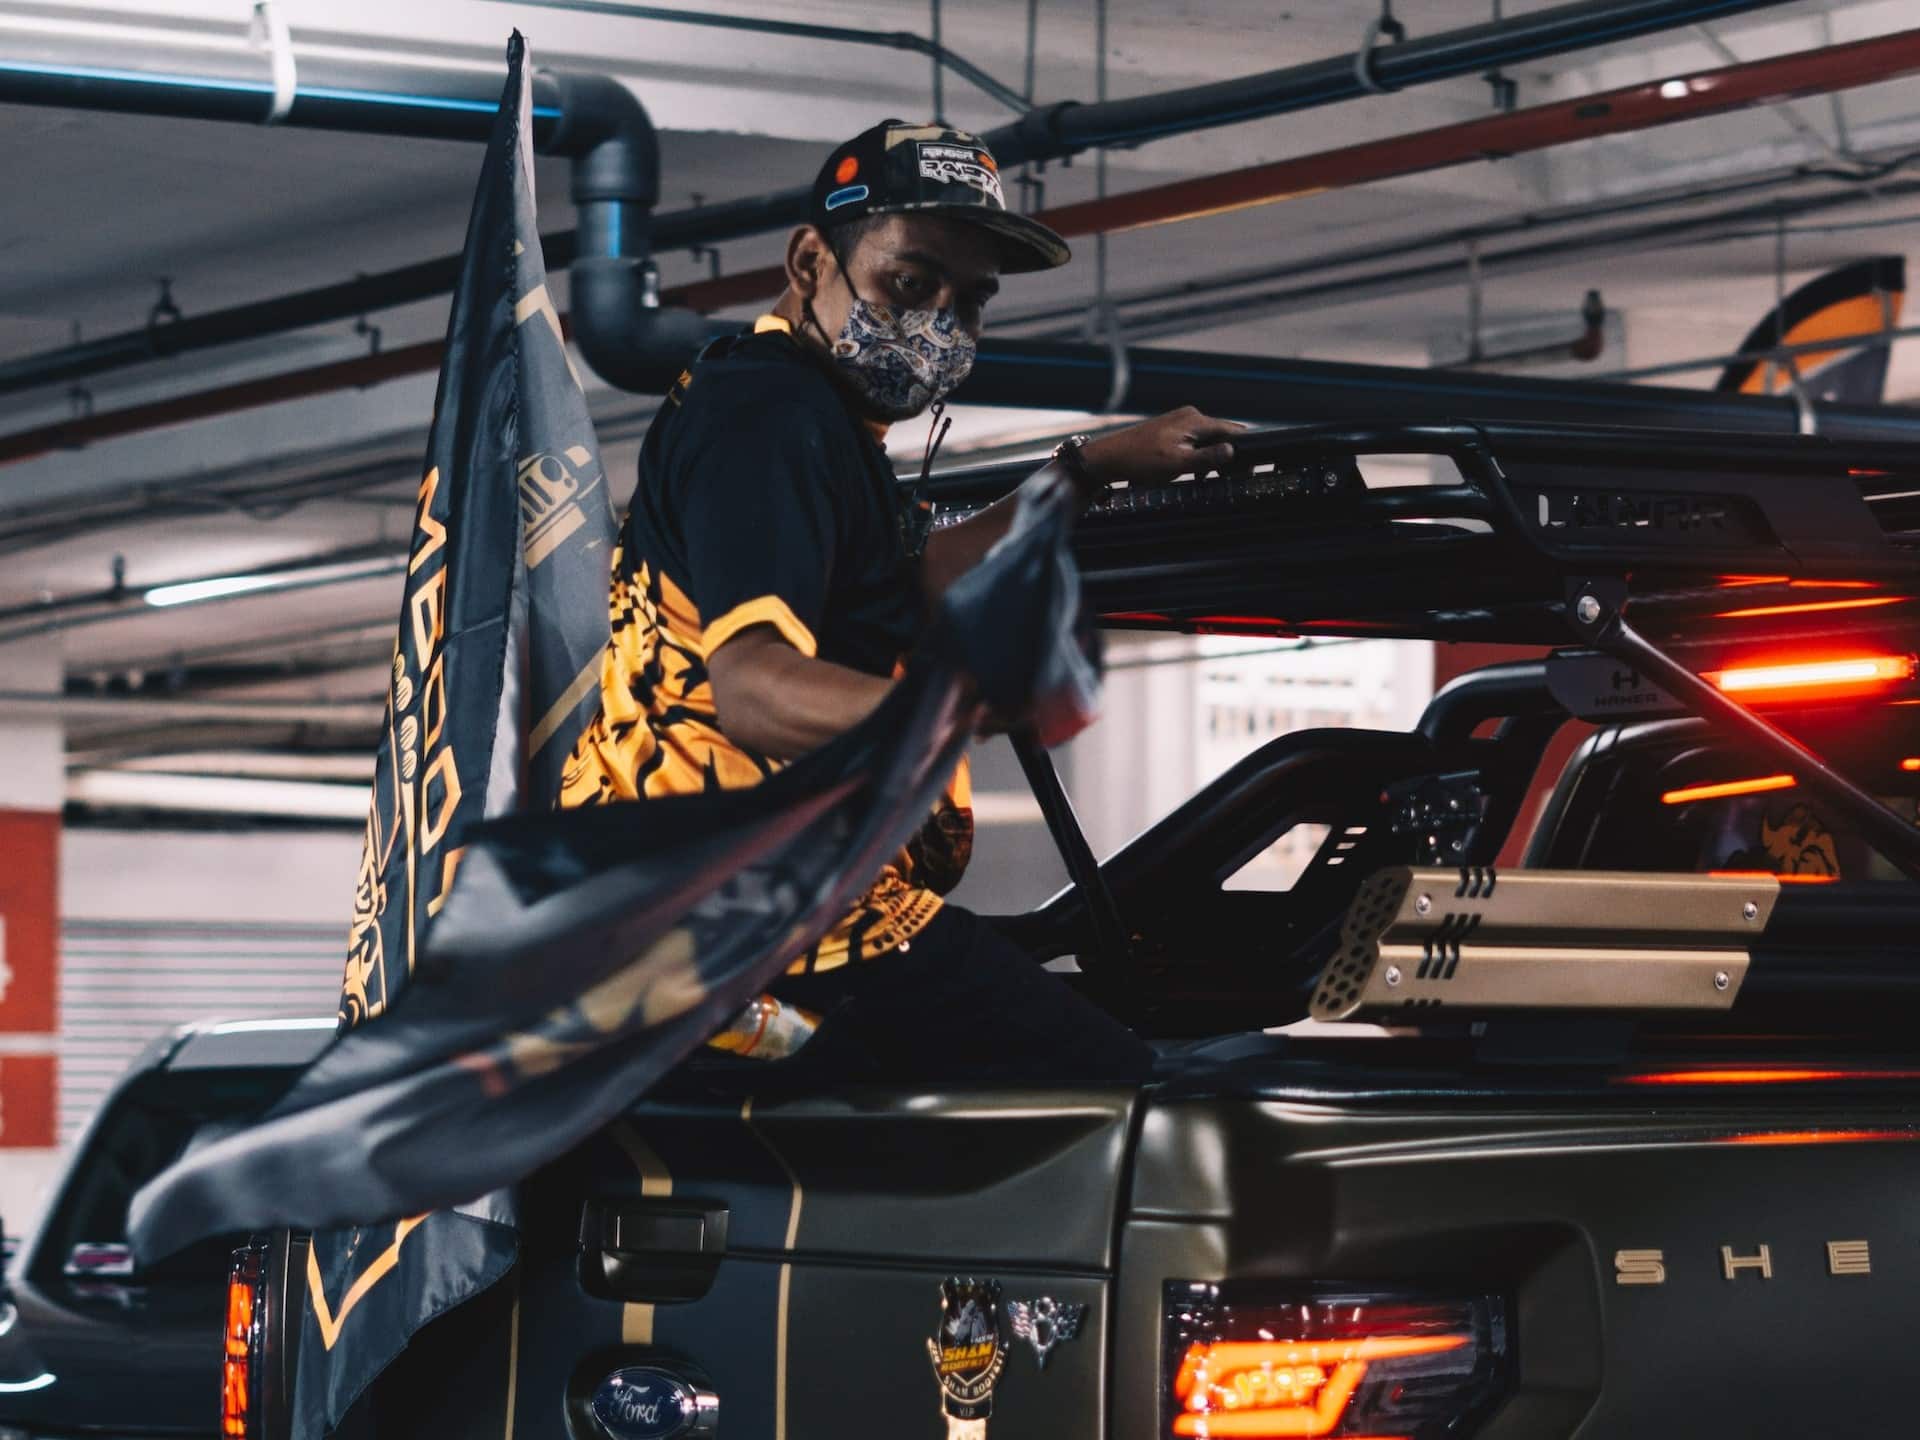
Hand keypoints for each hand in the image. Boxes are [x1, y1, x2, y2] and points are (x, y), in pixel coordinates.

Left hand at [1079, 406, 1245, 487]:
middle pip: (1222, 434)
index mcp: (1194, 420)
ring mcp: (1180, 422)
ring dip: (1214, 458)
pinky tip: (1195, 473)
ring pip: (1209, 439)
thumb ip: (1207, 457)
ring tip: (1212, 478)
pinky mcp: (1172, 431)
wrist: (1109, 459)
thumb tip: (1232, 451)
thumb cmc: (1139, 461)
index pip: (1232, 430)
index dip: (1245, 449)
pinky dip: (1200, 456)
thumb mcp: (1177, 464)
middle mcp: (1190, 416)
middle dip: (1229, 455)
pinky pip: (1195, 441)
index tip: (1250, 467)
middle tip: (1232, 477)